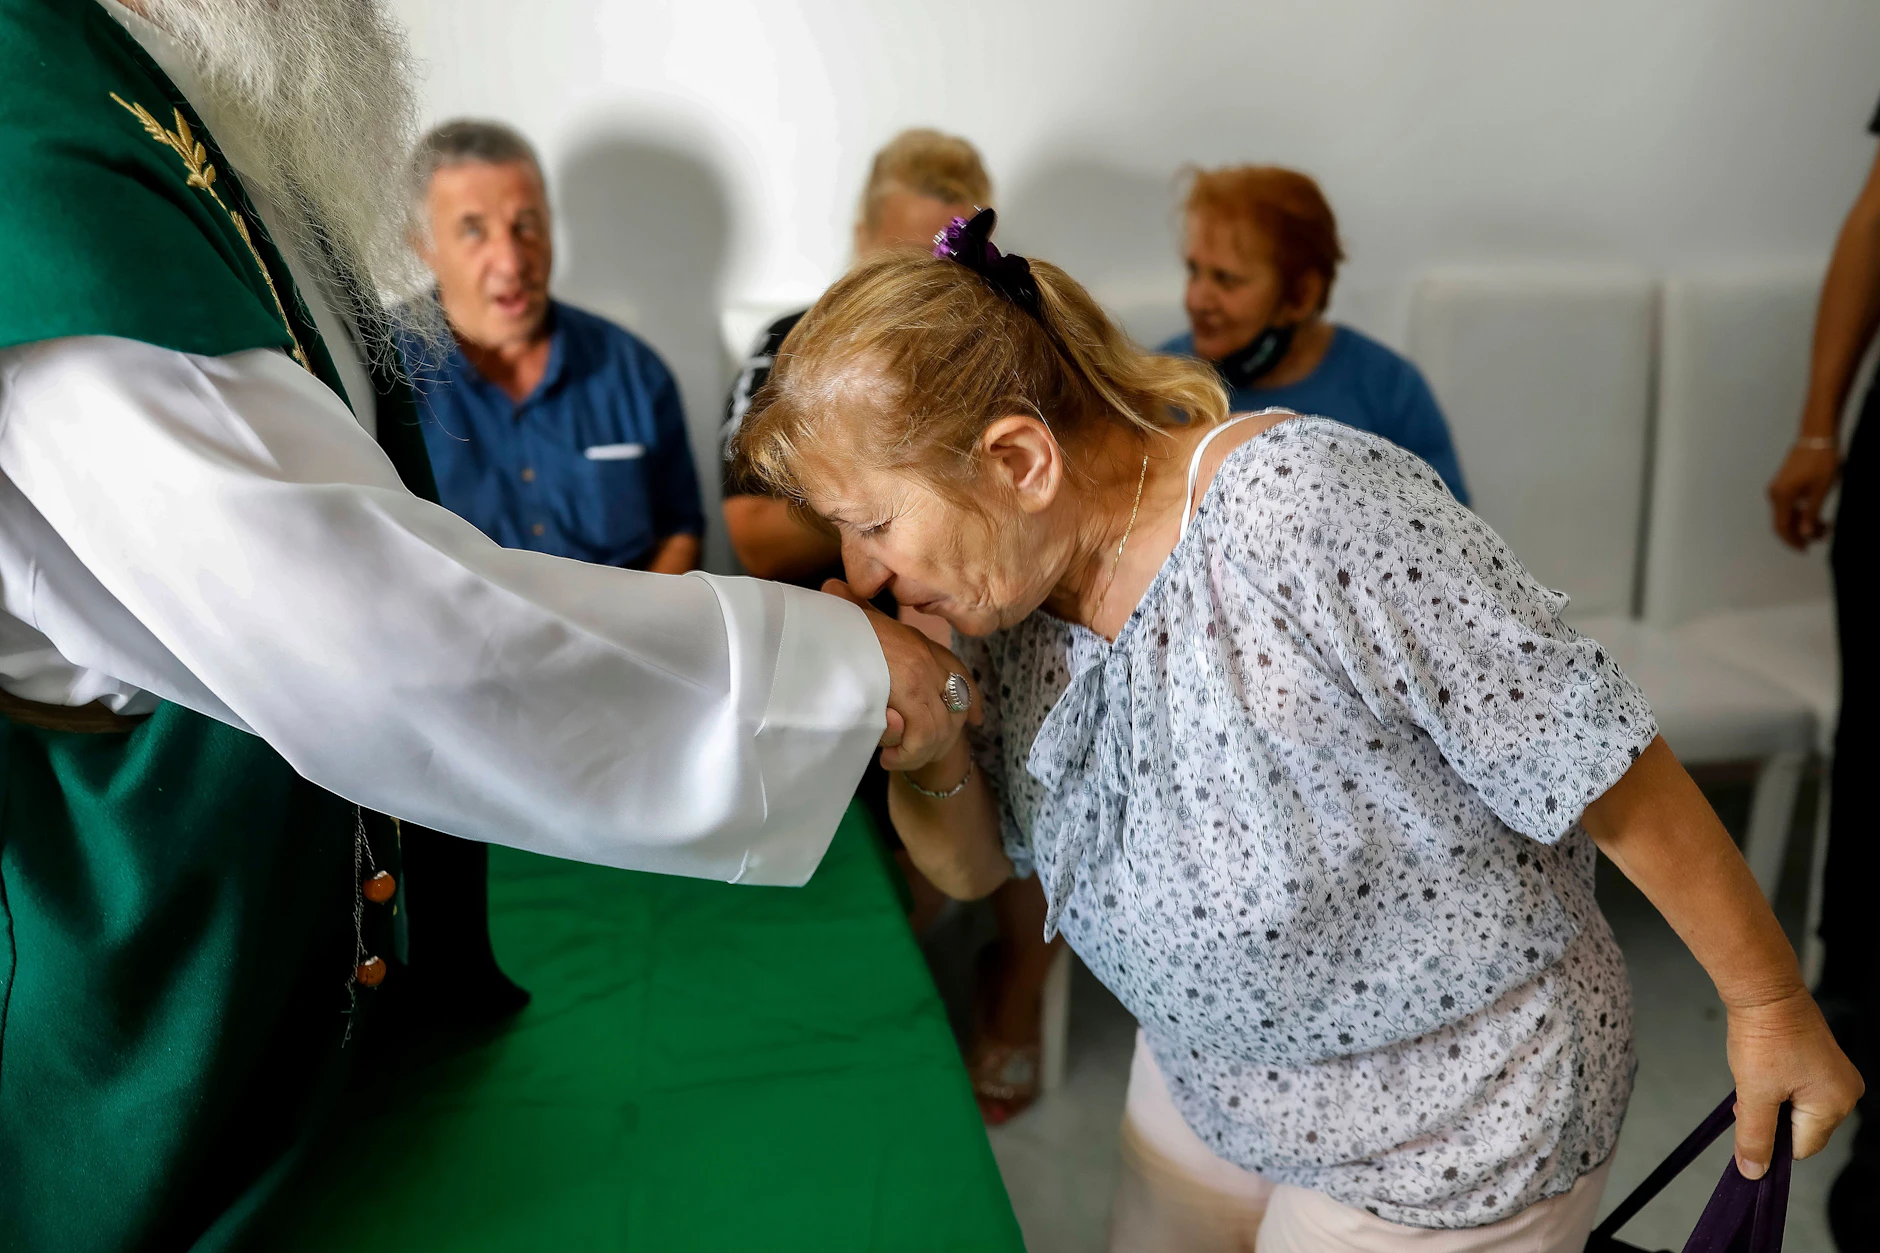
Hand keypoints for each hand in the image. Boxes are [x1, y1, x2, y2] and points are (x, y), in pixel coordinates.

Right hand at [822, 580, 979, 770]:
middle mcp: (927, 657)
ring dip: (919, 752)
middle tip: (914, 754)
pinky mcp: (910, 689)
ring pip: (940, 728)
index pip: (960, 674)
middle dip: (942, 738)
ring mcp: (922, 672)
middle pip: (957, 707)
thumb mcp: (857, 630)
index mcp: (919, 644)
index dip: (971, 700)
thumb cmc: (832, 630)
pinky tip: (887, 757)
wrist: (820, 626)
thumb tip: (856, 619)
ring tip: (893, 758)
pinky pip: (922, 736)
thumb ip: (866, 634)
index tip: (977, 719)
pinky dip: (906, 754)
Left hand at [1724, 987, 1863, 1178]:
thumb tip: (1754, 1173)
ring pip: (1797, 1109)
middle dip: (1771, 1117)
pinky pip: (1799, 1089)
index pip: (1800, 1148)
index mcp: (1836, 1105)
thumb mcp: (1754, 1094)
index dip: (1770, 1139)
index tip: (1748, 1115)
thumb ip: (1755, 1137)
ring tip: (1757, 1074)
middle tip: (1751, 1090)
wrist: (1763, 989)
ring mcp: (1836, 1075)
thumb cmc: (1764, 1037)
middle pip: (1801, 1129)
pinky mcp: (1822, 1061)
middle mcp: (1845, 1092)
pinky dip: (1777, 1085)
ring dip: (1772, 1100)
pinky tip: (1764, 1067)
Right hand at [1767, 441, 1838, 548]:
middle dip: (1800, 533)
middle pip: (1783, 522)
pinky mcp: (1783, 483)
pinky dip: (1800, 512)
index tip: (1806, 550)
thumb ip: (1811, 514)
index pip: (1782, 527)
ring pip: (1787, 514)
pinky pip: (1788, 505)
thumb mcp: (1820, 491)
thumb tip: (1805, 535)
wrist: (1817, 436)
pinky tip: (1815, 513)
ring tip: (1824, 526)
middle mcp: (1774, 494)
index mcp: (1781, 497)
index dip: (1793, 541)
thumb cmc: (1822, 462)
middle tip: (1822, 537)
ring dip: (1802, 523)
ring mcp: (1777, 488)